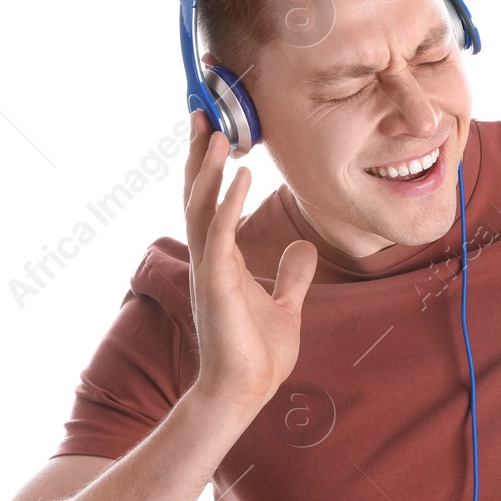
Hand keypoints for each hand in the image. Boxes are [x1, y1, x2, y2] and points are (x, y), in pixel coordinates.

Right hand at [182, 109, 318, 418]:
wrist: (245, 391)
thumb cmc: (258, 353)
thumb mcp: (285, 303)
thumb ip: (292, 274)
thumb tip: (303, 247)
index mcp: (221, 258)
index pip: (211, 200)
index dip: (209, 165)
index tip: (213, 128)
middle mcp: (209, 256)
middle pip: (197, 193)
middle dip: (198, 153)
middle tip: (200, 110)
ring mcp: (209, 268)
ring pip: (201, 206)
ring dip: (206, 167)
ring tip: (215, 130)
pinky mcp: (215, 283)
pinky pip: (219, 234)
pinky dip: (227, 202)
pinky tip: (238, 175)